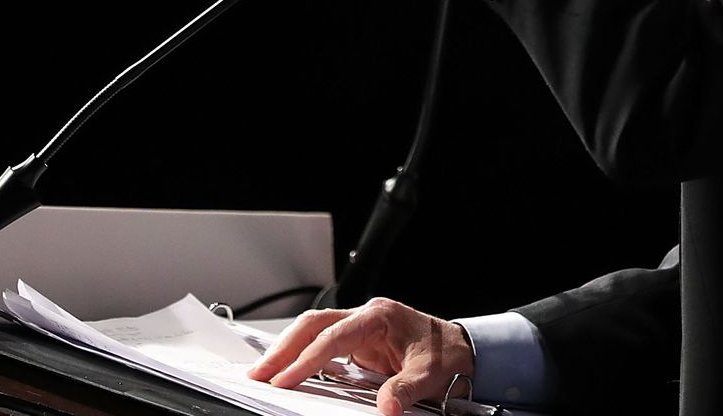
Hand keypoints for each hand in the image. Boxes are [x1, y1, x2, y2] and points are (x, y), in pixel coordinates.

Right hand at [246, 297, 474, 415]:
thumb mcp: (428, 376)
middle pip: (312, 324)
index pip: (332, 337)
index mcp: (379, 316)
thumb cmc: (447, 355)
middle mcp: (365, 315)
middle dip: (284, 348)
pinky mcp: (358, 339)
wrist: (463, 349)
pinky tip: (289, 371)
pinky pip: (322, 341)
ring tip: (266, 373)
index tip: (286, 381)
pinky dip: (303, 354)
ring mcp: (360, 325)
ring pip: (313, 329)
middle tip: (260, 373)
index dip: (306, 359)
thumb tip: (386, 409)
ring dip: (288, 349)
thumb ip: (403, 390)